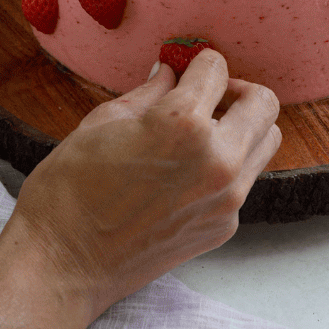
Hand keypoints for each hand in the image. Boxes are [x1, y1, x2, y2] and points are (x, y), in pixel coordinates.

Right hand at [9, 50, 279, 319]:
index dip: (197, 63)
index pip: (217, 68)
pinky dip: (229, 167)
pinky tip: (189, 174)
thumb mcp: (104, 121)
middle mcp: (217, 160)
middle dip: (236, 91)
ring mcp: (226, 198)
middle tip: (207, 98)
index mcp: (184, 123)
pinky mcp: (224, 226)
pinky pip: (245, 181)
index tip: (185, 68)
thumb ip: (151, 90)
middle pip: (263, 103)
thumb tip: (171, 70)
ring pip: (266, 141)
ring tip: (204, 134)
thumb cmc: (71, 190)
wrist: (62, 266)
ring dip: (243, 128)